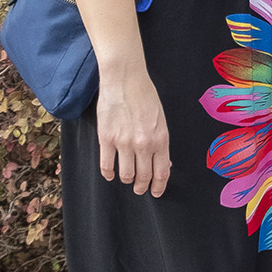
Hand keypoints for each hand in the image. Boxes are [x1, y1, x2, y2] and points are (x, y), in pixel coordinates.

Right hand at [95, 58, 169, 196]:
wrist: (125, 80)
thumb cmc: (145, 95)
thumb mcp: (161, 119)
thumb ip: (161, 142)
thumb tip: (164, 162)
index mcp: (161, 139)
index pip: (162, 171)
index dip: (159, 186)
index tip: (155, 192)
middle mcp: (144, 144)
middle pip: (143, 176)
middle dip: (142, 187)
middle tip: (140, 189)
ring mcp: (124, 143)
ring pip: (126, 174)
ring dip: (127, 180)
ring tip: (127, 179)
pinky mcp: (106, 139)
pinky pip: (106, 165)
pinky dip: (108, 173)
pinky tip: (110, 174)